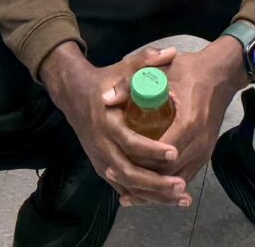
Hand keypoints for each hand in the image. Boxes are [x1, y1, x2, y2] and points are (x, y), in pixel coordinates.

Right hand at [38, 43, 190, 205]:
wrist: (73, 95)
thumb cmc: (105, 81)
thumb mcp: (123, 68)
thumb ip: (146, 61)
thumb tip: (172, 52)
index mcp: (106, 122)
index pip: (130, 142)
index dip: (151, 150)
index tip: (173, 153)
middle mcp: (101, 145)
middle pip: (128, 173)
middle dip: (156, 183)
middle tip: (181, 186)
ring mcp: (100, 160)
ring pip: (127, 185)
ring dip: (153, 195)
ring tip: (181, 198)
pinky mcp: (102, 168)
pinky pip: (123, 187)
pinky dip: (143, 197)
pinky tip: (164, 202)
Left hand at [122, 40, 248, 192]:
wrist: (221, 74)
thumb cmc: (190, 70)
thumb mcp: (161, 71)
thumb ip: (131, 83)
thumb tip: (104, 98)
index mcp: (189, 123)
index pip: (160, 156)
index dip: (137, 163)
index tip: (112, 163)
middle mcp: (199, 143)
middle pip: (167, 174)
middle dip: (140, 179)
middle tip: (112, 175)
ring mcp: (204, 151)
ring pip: (176, 181)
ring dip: (152, 188)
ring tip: (125, 190)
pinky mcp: (205, 154)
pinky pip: (185, 176)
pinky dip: (166, 186)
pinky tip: (148, 190)